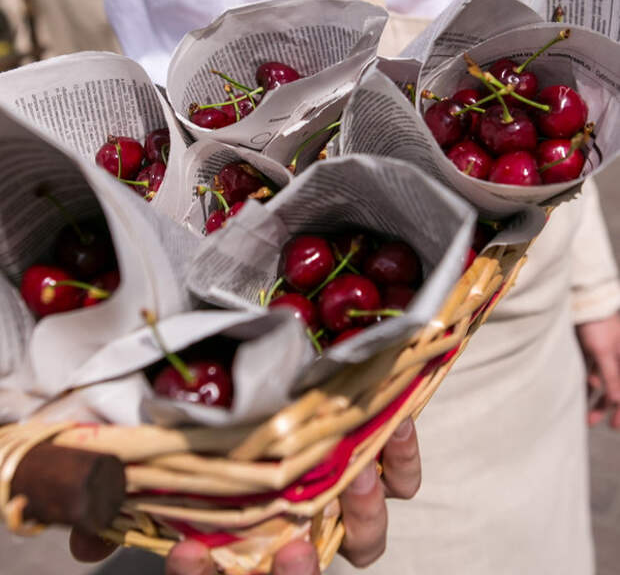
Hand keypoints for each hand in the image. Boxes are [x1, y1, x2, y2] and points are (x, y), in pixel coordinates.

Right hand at [70, 417, 420, 572]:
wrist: (294, 375)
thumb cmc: (232, 423)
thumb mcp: (183, 453)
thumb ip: (139, 498)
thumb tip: (85, 535)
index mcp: (254, 528)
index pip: (226, 574)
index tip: (188, 553)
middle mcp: (301, 517)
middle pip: (306, 569)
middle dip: (299, 574)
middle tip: (291, 547)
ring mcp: (344, 491)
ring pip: (364, 535)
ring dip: (360, 515)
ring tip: (353, 482)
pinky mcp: (380, 458)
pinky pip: (402, 477)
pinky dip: (401, 460)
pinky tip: (391, 430)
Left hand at [577, 313, 619, 428]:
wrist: (583, 298)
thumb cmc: (597, 323)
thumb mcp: (604, 351)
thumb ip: (611, 376)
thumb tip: (616, 401)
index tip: (614, 426)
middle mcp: (618, 357)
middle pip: (615, 388)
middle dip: (605, 406)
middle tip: (591, 422)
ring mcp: (605, 353)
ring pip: (602, 380)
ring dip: (593, 396)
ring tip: (581, 410)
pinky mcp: (591, 348)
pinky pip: (591, 369)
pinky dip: (587, 380)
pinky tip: (579, 391)